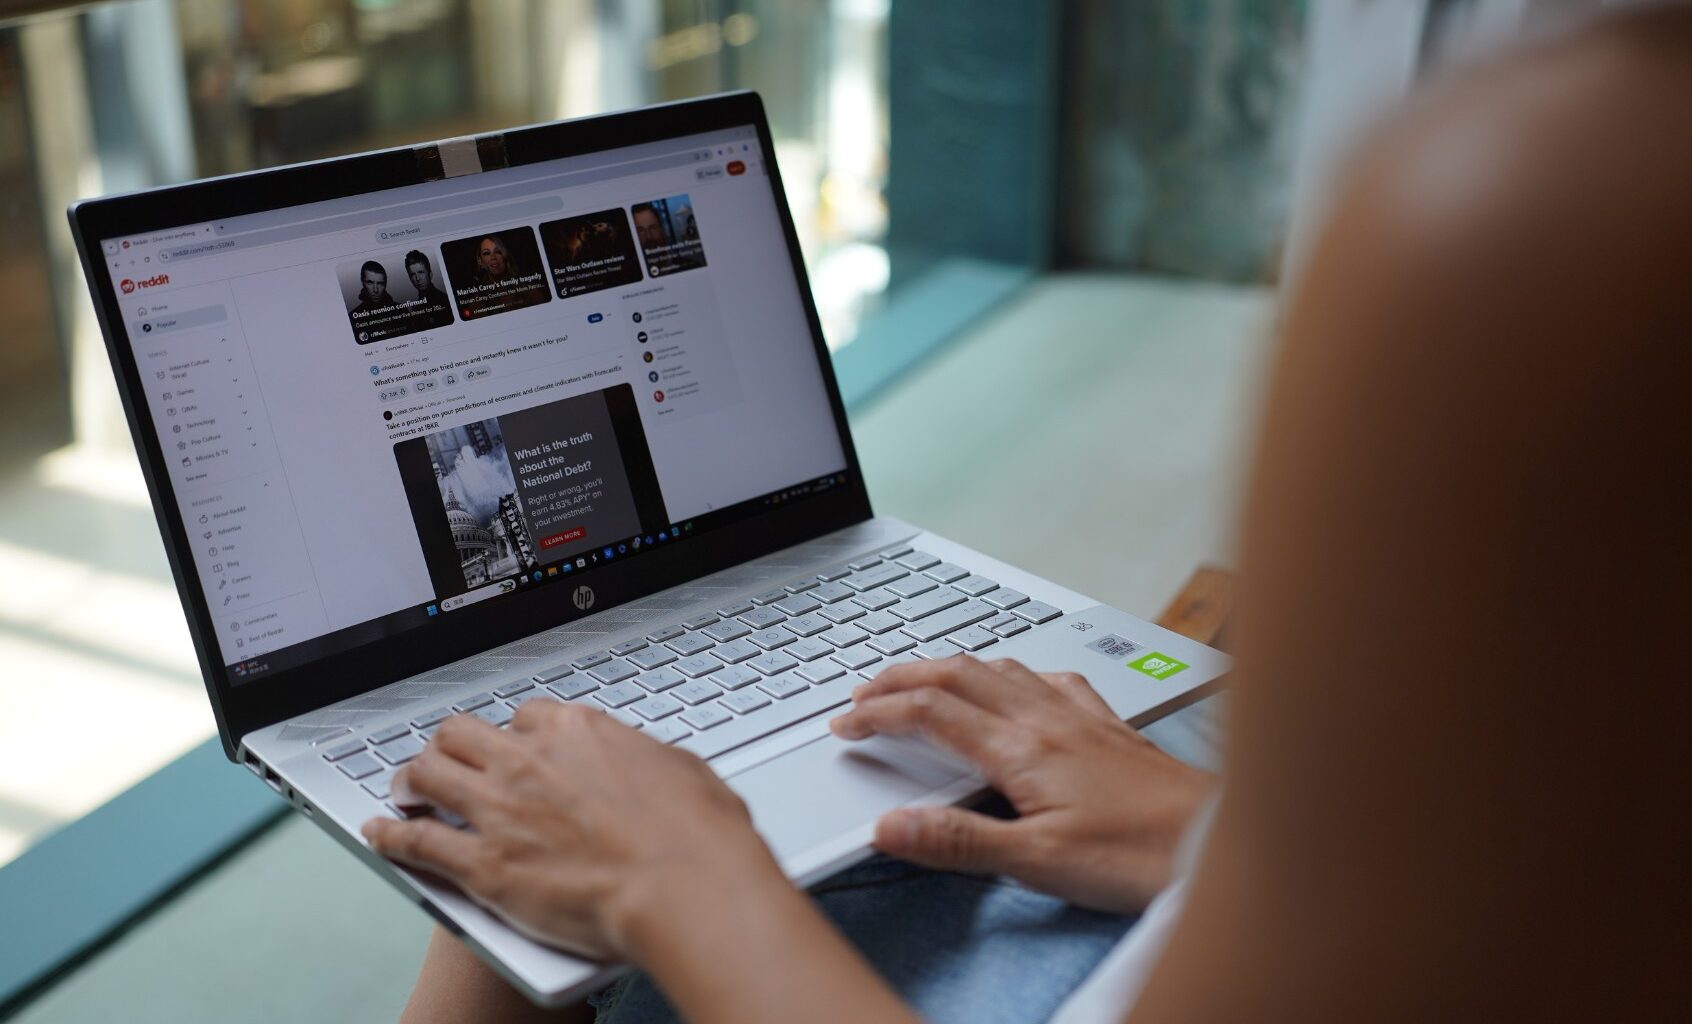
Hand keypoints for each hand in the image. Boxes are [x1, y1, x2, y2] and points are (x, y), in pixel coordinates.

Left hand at [361, 701, 786, 960]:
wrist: (684, 887)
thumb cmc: (697, 837)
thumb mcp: (680, 772)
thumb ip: (644, 763)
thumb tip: (649, 769)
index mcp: (577, 731)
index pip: (525, 717)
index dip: (514, 735)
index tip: (513, 748)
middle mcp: (528, 761)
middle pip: (462, 734)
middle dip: (448, 745)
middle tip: (443, 760)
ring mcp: (500, 811)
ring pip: (427, 776)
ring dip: (409, 780)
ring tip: (402, 790)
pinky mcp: (484, 866)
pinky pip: (417, 844)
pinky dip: (390, 838)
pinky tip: (379, 834)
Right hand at [830, 656, 1213, 911]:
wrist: (1222, 840)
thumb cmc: (1142, 854)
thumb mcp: (1039, 862)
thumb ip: (959, 841)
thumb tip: (889, 825)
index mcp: (1021, 748)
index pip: (931, 714)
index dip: (880, 714)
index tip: (846, 725)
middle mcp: (1047, 718)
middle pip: (957, 675)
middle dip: (902, 676)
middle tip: (865, 692)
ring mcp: (1081, 716)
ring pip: (1000, 669)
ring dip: (951, 668)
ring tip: (925, 678)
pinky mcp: (1110, 726)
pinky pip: (1051, 678)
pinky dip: (1015, 673)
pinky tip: (1023, 683)